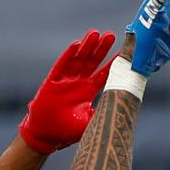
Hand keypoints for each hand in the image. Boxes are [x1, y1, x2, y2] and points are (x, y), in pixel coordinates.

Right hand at [18, 31, 116, 153]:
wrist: (46, 136)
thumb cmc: (66, 132)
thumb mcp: (89, 123)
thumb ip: (100, 113)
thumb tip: (115, 109)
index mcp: (87, 92)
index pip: (103, 75)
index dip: (112, 64)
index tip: (123, 53)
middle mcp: (78, 83)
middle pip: (93, 62)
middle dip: (102, 49)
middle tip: (111, 35)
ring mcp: (65, 81)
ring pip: (78, 59)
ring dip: (87, 46)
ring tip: (96, 33)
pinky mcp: (53, 82)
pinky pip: (62, 65)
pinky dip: (68, 55)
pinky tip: (76, 44)